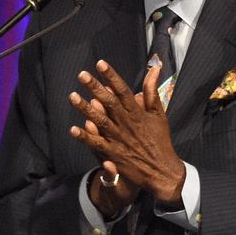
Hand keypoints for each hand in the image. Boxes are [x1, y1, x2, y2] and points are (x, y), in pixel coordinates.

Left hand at [70, 60, 185, 208]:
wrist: (162, 170)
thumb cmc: (160, 140)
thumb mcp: (159, 113)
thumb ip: (152, 91)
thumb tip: (155, 68)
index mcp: (138, 113)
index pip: (123, 90)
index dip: (111, 76)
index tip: (100, 64)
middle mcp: (127, 124)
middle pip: (109, 102)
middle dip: (95, 87)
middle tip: (82, 75)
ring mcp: (119, 139)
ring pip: (100, 121)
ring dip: (86, 109)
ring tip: (73, 96)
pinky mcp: (114, 154)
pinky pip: (97, 144)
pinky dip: (85, 137)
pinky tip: (73, 129)